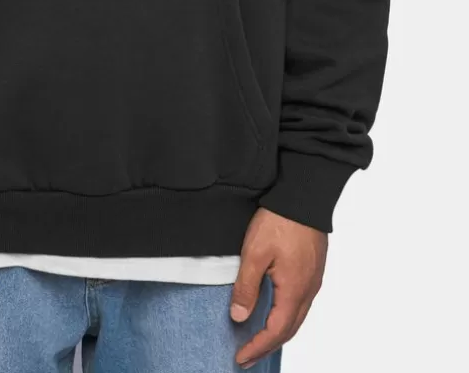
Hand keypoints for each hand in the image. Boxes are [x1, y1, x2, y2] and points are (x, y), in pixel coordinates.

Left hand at [229, 207, 327, 367]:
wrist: (304, 196)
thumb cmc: (280, 221)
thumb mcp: (254, 253)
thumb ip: (246, 287)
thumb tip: (239, 316)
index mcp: (294, 291)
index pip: (276, 331)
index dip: (258, 347)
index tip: (241, 357)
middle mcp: (308, 291)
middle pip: (289, 329)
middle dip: (268, 346)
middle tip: (248, 356)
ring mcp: (313, 280)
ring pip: (297, 317)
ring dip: (278, 332)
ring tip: (259, 339)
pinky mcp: (313, 269)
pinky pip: (301, 302)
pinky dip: (286, 315)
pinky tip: (275, 312)